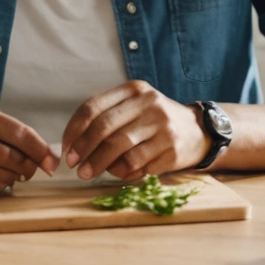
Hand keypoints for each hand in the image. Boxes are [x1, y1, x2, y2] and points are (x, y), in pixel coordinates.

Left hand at [60, 81, 210, 181]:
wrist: (198, 131)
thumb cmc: (156, 121)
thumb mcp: (135, 107)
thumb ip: (107, 117)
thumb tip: (73, 144)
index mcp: (134, 90)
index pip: (93, 106)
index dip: (74, 129)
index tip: (66, 148)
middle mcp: (149, 103)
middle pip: (105, 127)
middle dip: (84, 149)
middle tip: (73, 165)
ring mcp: (162, 126)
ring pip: (120, 148)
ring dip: (99, 164)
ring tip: (87, 174)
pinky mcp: (171, 149)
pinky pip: (138, 164)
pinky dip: (123, 172)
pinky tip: (119, 174)